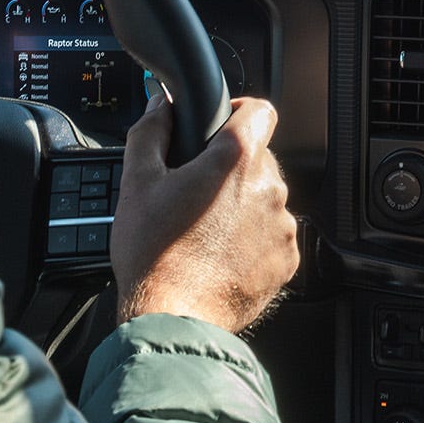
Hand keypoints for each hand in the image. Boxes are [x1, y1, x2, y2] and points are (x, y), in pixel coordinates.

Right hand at [110, 91, 296, 333]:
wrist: (172, 317)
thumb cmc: (153, 253)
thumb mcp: (137, 183)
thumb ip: (150, 132)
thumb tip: (161, 106)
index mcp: (236, 159)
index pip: (259, 111)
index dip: (240, 112)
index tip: (222, 126)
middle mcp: (269, 187)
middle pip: (258, 159)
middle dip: (231, 169)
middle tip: (195, 193)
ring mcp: (282, 226)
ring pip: (265, 200)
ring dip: (242, 207)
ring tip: (205, 232)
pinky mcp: (287, 260)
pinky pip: (272, 237)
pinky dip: (252, 241)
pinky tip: (220, 255)